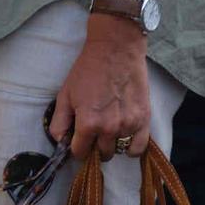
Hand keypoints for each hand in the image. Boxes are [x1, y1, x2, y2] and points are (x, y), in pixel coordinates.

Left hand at [51, 15, 152, 160]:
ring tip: (107, 127)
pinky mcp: (144, 120)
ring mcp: (129, 125)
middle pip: (100, 154)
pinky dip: (131, 147)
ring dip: (111, 143)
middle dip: (94, 146)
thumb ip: (59, 121)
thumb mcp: (65, 94)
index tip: (77, 141)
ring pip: (118, 150)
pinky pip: (138, 148)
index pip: (80, 153)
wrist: (115, 50)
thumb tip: (60, 141)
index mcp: (88, 123)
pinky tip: (124, 137)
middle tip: (92, 132)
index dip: (76, 148)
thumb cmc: (87, 70)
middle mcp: (109, 129)